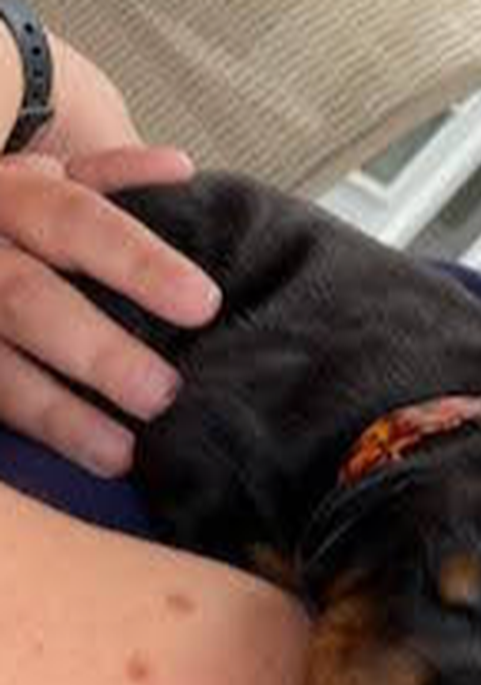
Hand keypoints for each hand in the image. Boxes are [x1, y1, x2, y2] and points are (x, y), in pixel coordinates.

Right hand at [0, 147, 219, 476]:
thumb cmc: (17, 215)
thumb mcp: (53, 180)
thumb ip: (111, 176)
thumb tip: (179, 168)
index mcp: (15, 195)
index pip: (80, 221)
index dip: (140, 263)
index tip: (204, 305)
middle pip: (30, 300)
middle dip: (98, 352)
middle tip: (163, 395)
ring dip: (59, 414)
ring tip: (122, 454)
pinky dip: (38, 431)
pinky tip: (85, 462)